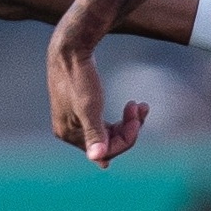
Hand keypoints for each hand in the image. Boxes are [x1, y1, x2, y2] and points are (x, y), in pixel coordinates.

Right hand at [46, 34, 148, 167]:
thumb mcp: (89, 106)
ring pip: (108, 132)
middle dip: (128, 128)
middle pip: (107, 142)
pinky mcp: (81, 109)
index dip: (126, 139)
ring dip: (127, 122)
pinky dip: (120, 117)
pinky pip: (105, 123)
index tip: (138, 118)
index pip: (104, 151)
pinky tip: (132, 107)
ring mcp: (75, 121)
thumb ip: (95, 134)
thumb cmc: (79, 77)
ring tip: (139, 105)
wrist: (70, 49)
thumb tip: (100, 162)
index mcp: (68, 134)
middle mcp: (70, 131)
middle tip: (141, 107)